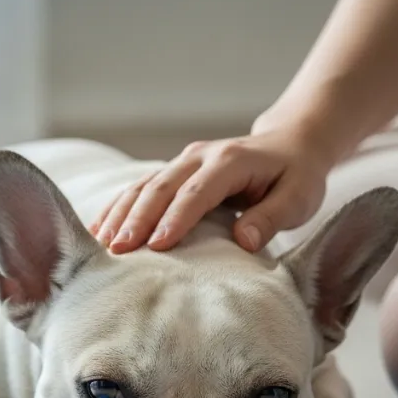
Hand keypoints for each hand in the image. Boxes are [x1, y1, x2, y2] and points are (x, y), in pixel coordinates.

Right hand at [89, 123, 333, 253]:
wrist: (288, 146)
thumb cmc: (296, 177)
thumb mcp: (299, 196)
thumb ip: (272, 217)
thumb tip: (245, 240)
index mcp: (230, 161)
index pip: (198, 192)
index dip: (177, 218)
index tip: (158, 245)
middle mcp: (199, 157)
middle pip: (161, 187)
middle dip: (137, 219)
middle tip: (118, 252)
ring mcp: (182, 163)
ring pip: (143, 187)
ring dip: (120, 215)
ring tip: (101, 246)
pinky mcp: (172, 173)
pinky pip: (138, 189)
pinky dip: (117, 210)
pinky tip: (99, 233)